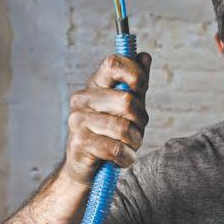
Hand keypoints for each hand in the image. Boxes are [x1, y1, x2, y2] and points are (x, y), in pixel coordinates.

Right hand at [62, 52, 151, 184]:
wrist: (87, 167)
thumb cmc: (111, 133)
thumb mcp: (128, 107)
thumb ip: (136, 84)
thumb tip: (144, 56)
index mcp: (95, 84)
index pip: (114, 63)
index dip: (135, 73)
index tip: (141, 88)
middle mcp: (82, 99)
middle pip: (127, 100)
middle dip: (141, 119)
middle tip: (136, 128)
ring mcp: (78, 121)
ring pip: (123, 128)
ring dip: (134, 141)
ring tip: (128, 145)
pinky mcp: (80, 143)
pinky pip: (117, 149)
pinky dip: (127, 158)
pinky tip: (122, 159)